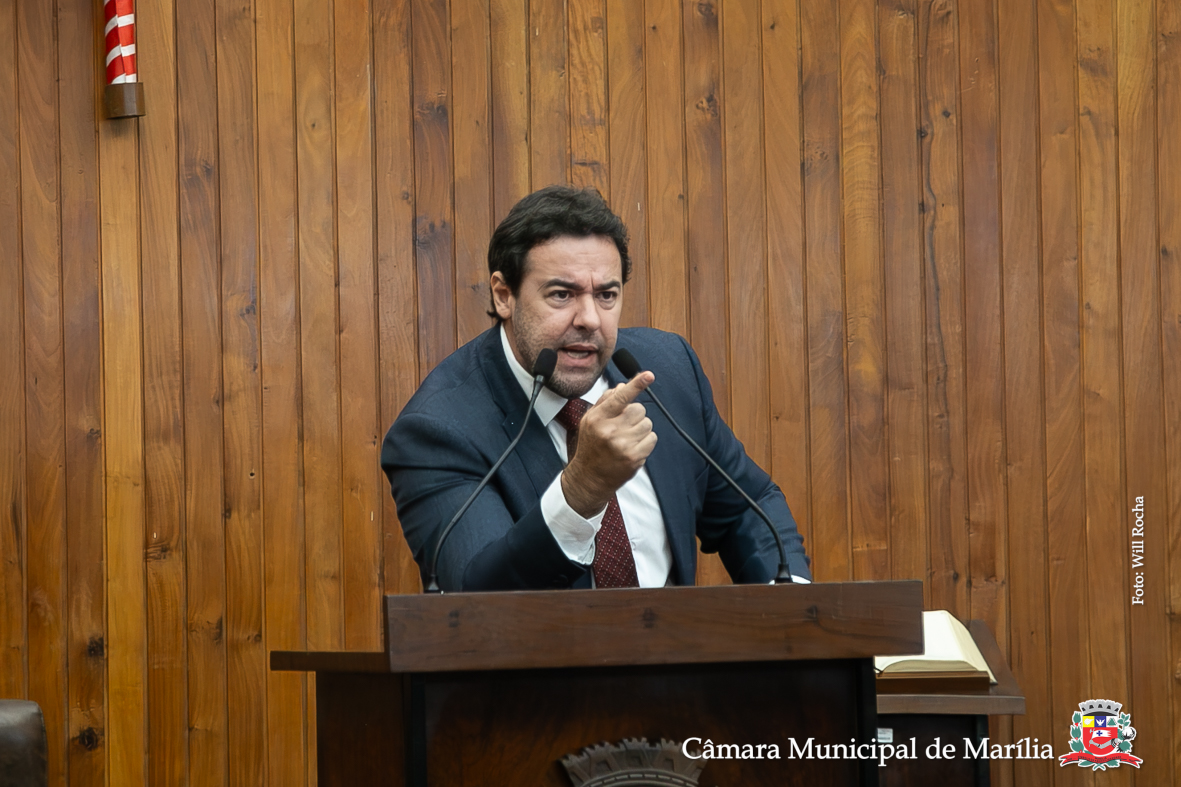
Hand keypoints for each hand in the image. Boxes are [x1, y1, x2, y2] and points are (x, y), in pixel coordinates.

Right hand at [561, 372, 657, 517]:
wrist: (589, 477)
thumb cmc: (591, 445)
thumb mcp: (590, 420)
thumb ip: (606, 401)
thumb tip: (623, 386)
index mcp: (598, 418)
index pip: (620, 397)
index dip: (636, 384)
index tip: (649, 375)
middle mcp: (609, 430)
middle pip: (639, 409)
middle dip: (634, 415)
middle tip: (623, 426)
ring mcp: (622, 445)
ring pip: (647, 424)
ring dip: (640, 429)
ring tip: (626, 438)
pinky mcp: (634, 457)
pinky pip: (652, 438)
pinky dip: (646, 442)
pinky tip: (633, 447)